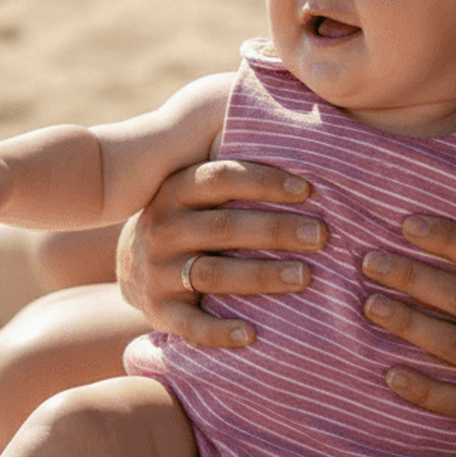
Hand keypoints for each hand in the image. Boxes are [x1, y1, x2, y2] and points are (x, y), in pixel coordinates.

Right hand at [116, 159, 326, 349]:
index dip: (264, 180)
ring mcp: (157, 271)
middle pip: (223, 226)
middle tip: (321, 235)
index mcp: (176, 190)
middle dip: (275, 229)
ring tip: (304, 277)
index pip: (221, 177)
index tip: (308, 189)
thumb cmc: (193, 219)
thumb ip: (237, 167)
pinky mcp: (158, 311)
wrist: (134, 266)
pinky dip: (220, 332)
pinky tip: (252, 335)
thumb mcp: (199, 190)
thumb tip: (297, 122)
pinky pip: (190, 325)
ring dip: (259, 276)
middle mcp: (163, 227)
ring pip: (211, 273)